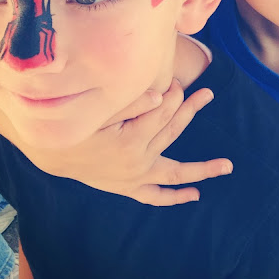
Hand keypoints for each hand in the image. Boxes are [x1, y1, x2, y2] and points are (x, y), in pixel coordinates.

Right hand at [23, 79, 232, 204]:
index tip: (176, 81)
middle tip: (208, 94)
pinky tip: (194, 196)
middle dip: (191, 109)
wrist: (50, 152)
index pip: (163, 112)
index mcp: (130, 140)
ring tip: (227, 166)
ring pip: (174, 172)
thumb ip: (128, 102)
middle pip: (173, 132)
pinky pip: (155, 196)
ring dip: (202, 168)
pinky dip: (174, 197)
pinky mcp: (128, 188)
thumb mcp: (97, 109)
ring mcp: (134, 179)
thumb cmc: (74, 124)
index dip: (173, 93)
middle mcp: (137, 163)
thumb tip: (160, 95)